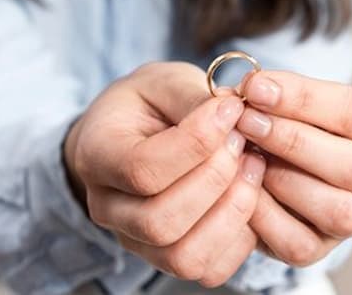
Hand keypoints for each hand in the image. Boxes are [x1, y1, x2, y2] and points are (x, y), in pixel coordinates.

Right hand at [63, 62, 265, 287]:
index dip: (197, 142)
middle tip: (244, 140)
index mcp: (98, 157)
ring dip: (232, 212)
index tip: (232, 109)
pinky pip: (210, 270)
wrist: (138, 131)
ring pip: (184, 257)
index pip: (143, 169)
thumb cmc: (151, 103)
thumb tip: (232, 113)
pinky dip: (240, 238)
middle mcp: (109, 209)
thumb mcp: (164, 81)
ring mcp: (137, 241)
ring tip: (254, 166)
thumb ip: (192, 96)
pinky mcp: (170, 258)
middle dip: (217, 179)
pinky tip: (250, 194)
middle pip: (161, 222)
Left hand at [234, 71, 351, 266]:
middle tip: (245, 120)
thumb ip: (270, 93)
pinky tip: (241, 188)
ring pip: (336, 210)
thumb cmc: (283, 119)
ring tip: (243, 156)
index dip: (302, 98)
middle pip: (351, 165)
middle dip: (291, 140)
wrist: (269, 161)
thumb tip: (244, 90)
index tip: (255, 87)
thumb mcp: (286, 97)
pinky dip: (265, 217)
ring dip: (283, 180)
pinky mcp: (322, 248)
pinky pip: (300, 244)